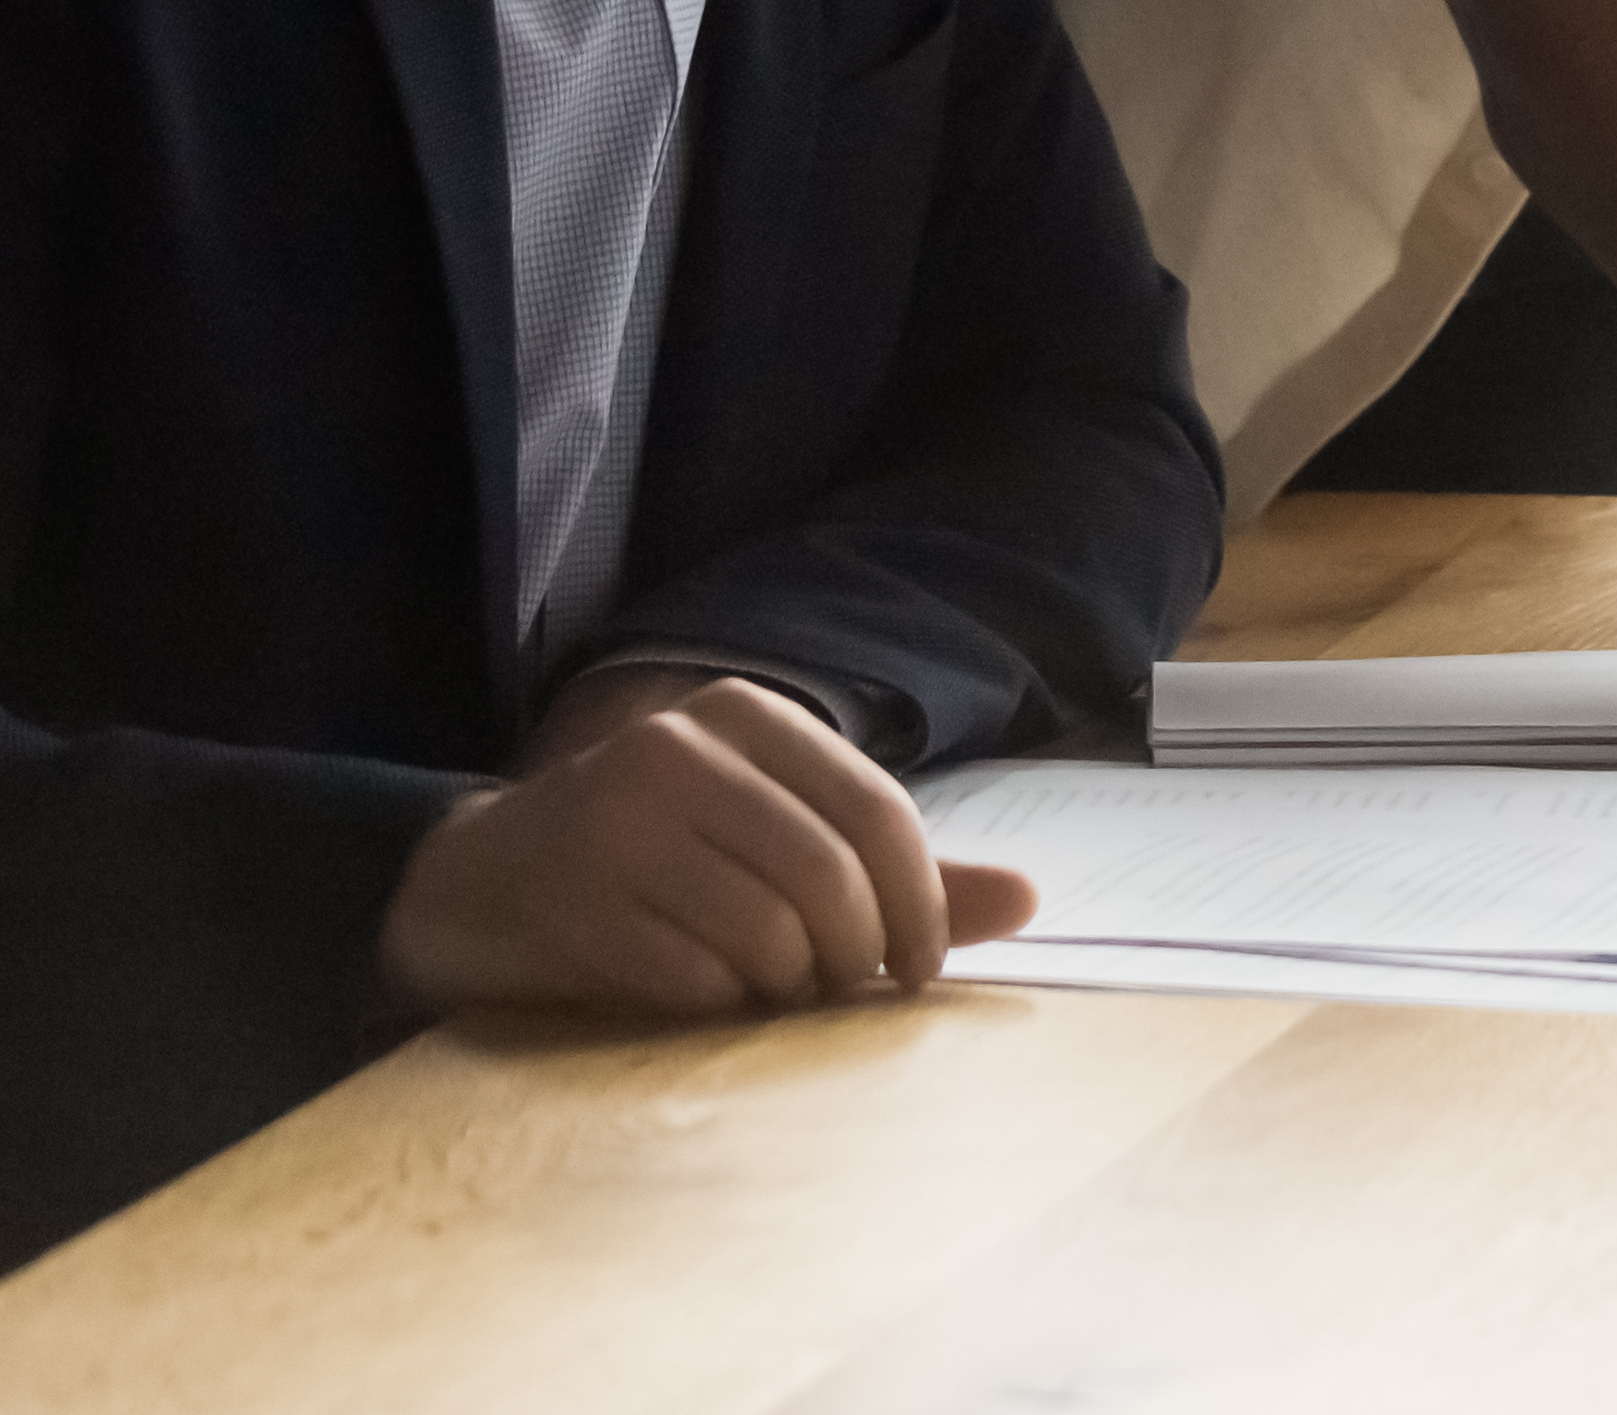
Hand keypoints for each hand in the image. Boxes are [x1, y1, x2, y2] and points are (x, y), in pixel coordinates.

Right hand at [377, 675, 1031, 1021]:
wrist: (476, 883)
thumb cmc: (658, 862)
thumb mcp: (776, 836)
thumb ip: (897, 869)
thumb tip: (1031, 902)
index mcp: (746, 717)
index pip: (880, 815)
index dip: (923, 907)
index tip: (922, 972)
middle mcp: (678, 751)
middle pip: (831, 881)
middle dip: (854, 958)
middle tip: (839, 991)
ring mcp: (616, 822)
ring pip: (766, 935)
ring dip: (782, 987)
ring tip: (761, 987)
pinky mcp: (570, 901)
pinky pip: (691, 980)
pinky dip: (712, 1007)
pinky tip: (691, 995)